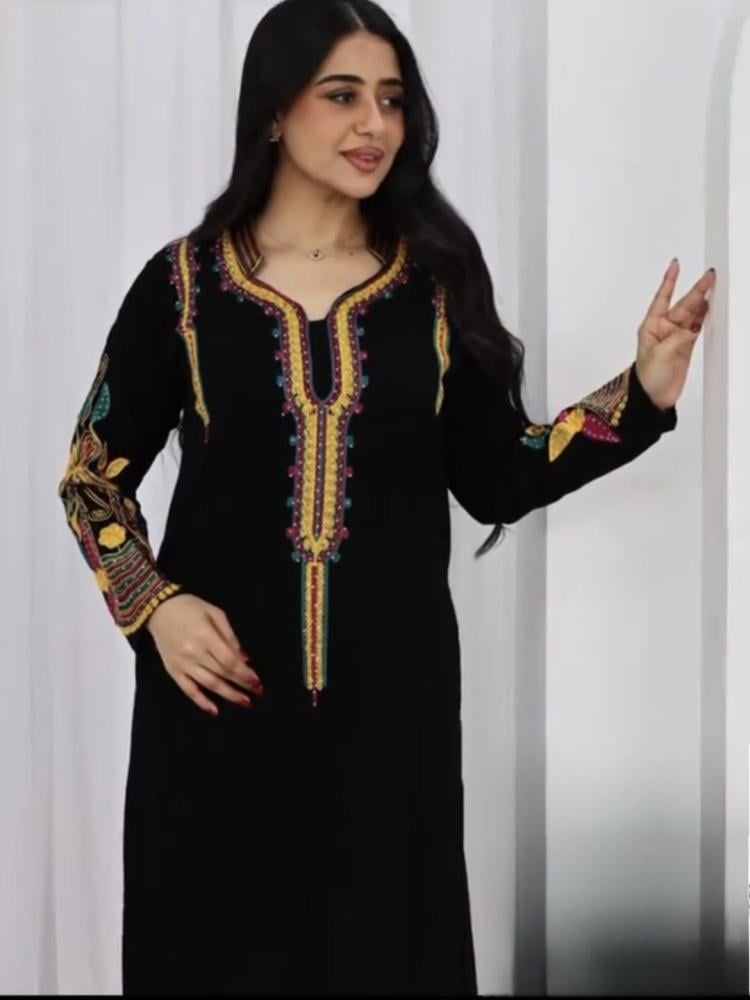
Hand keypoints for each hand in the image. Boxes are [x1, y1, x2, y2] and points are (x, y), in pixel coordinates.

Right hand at [146, 593, 264, 715]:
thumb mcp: (214, 613)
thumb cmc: (190, 608)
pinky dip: (201, 702)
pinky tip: (214, 711)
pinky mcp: (173, 671)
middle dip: (242, 684)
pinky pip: (188, 690)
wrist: (158, 610)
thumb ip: (230, 635)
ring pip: (209, 684)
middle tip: (258, 692)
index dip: (244, 673)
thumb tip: (244, 657)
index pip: (229, 661)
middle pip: (222, 673)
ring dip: (228, 695)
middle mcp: (194, 653)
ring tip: (245, 702)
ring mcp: (182, 664)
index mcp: (205, 636)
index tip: (257, 680)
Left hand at [634, 259, 715, 409]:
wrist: (653, 398)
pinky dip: (705, 316)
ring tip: (715, 287)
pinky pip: (697, 326)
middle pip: (683, 305)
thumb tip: (691, 329)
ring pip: (693, 314)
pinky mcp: (686, 346)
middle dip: (696, 290)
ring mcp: (676, 337)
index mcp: (652, 327)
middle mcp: (664, 328)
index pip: (662, 298)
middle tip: (710, 276)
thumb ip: (677, 339)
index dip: (669, 281)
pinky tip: (712, 306)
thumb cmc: (648, 378)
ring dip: (703, 301)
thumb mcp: (660, 356)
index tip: (675, 265)